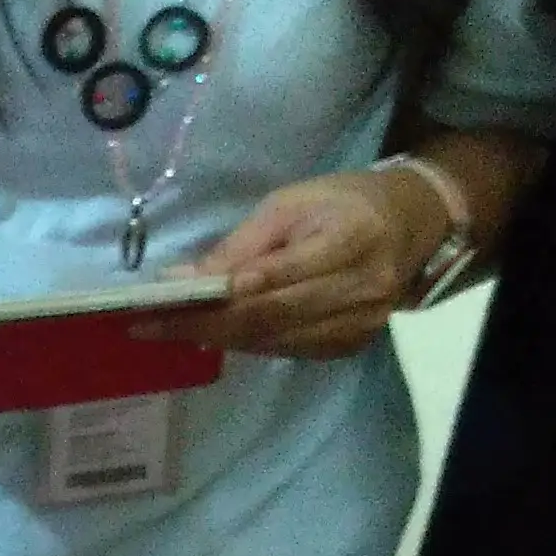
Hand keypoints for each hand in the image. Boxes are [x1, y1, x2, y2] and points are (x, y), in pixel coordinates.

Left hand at [152, 168, 439, 359]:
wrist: (408, 226)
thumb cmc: (340, 205)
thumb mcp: (288, 205)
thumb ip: (239, 246)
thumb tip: (180, 281)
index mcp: (351, 239)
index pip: (274, 278)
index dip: (216, 297)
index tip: (161, 303)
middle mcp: (363, 287)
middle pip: (268, 317)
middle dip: (202, 325)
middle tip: (147, 327)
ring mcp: (361, 323)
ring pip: (274, 340)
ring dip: (217, 338)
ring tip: (168, 331)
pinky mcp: (352, 345)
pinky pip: (287, 350)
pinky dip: (246, 343)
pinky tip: (213, 334)